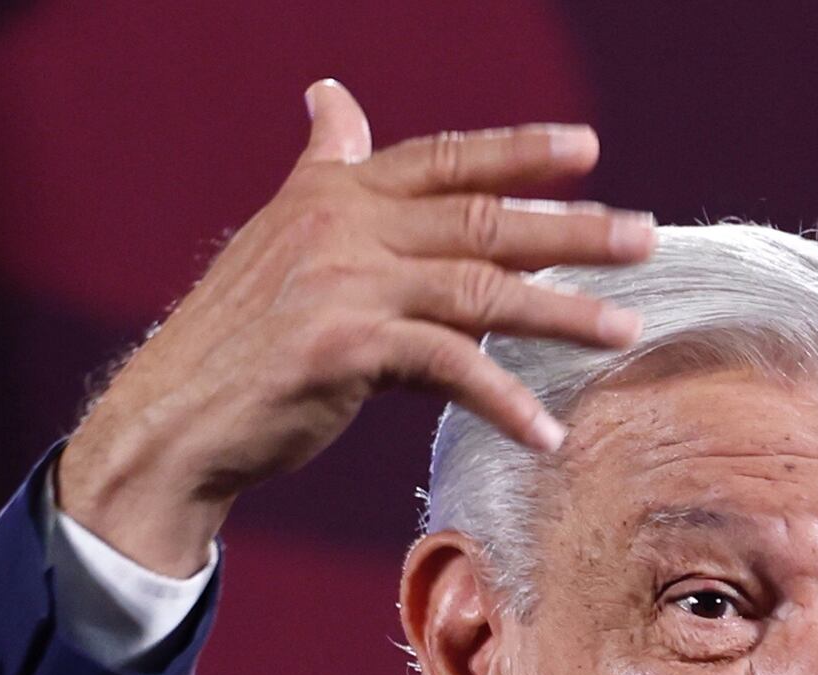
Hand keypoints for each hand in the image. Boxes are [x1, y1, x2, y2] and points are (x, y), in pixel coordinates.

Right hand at [56, 80, 652, 575]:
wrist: (173, 418)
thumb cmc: (238, 340)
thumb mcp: (281, 238)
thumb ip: (324, 171)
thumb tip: (332, 98)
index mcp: (334, 194)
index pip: (444, 159)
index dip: (517, 151)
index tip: (587, 149)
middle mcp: (342, 225)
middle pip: (480, 219)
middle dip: (571, 229)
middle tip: (645, 240)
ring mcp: (343, 284)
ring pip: (480, 290)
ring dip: (561, 313)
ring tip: (623, 330)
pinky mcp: (344, 347)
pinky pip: (450, 368)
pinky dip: (504, 402)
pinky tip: (547, 433)